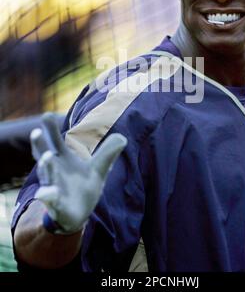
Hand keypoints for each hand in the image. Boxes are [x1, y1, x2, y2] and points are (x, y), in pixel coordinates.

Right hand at [30, 112, 126, 233]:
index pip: (55, 141)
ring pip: (46, 174)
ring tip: (48, 156)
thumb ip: (107, 153)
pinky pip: (49, 198)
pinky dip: (48, 194)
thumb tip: (122, 137)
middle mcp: (53, 170)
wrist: (77, 215)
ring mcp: (52, 186)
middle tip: (36, 131)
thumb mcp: (98, 169)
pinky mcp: (55, 204)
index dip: (50, 129)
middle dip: (39, 143)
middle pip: (44, 154)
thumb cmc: (82, 187)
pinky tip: (47, 192)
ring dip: (45, 166)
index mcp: (62, 159)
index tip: (47, 114)